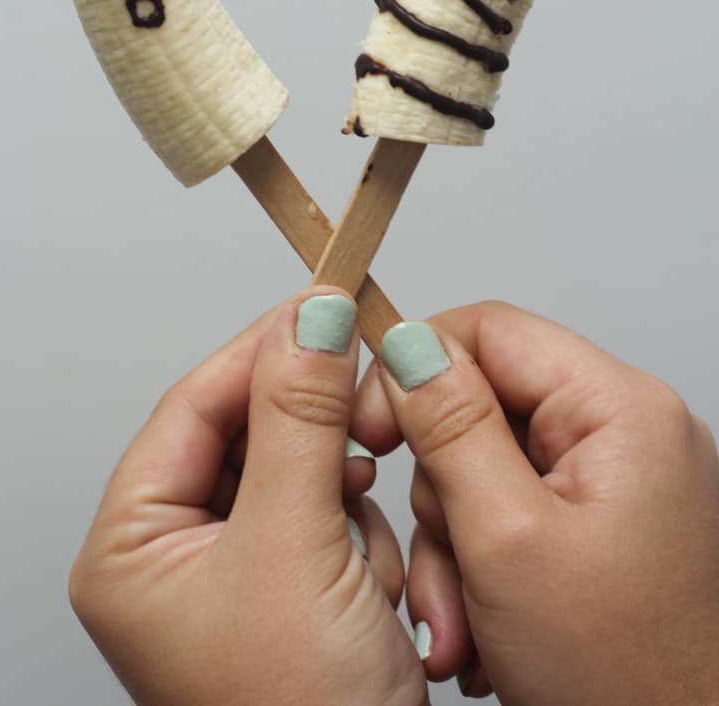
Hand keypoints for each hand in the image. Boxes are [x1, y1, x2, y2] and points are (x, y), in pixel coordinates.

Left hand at [69, 288, 427, 705]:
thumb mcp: (297, 548)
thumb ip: (301, 419)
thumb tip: (310, 317)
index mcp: (136, 546)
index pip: (195, 405)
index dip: (263, 349)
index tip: (326, 306)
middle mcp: (176, 557)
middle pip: (251, 435)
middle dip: (319, 440)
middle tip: (370, 414)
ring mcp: (238, 575)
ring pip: (303, 471)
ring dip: (350, 501)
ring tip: (364, 558)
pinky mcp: (294, 590)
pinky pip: (334, 517)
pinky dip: (365, 535)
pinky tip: (375, 585)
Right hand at [351, 301, 718, 704]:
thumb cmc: (629, 680)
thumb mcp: (508, 542)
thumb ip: (449, 428)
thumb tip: (404, 346)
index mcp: (618, 409)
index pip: (487, 330)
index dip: (414, 368)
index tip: (370, 431)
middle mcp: (624, 430)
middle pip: (480, 404)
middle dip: (440, 489)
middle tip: (442, 564)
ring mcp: (615, 479)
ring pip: (486, 467)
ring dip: (455, 543)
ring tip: (465, 623)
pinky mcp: (602, 522)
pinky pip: (512, 509)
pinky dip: (483, 562)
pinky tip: (488, 626)